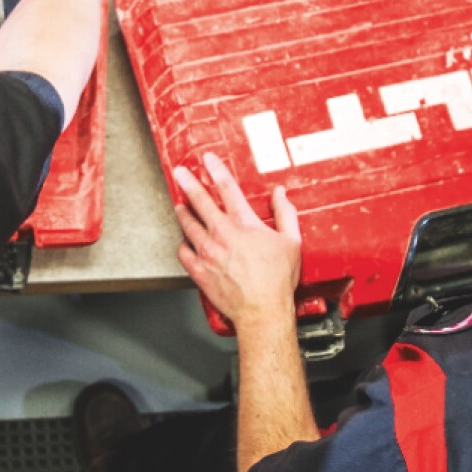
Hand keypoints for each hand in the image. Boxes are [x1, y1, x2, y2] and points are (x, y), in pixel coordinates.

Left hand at [174, 153, 301, 329]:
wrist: (262, 311)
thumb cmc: (277, 281)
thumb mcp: (292, 242)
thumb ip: (286, 214)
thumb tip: (281, 195)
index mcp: (244, 225)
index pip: (228, 189)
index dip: (217, 170)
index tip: (208, 160)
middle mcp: (222, 235)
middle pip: (200, 201)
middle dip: (188, 183)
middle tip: (180, 173)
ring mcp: (208, 252)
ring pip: (188, 225)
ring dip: (183, 212)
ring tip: (179, 205)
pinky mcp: (200, 270)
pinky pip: (184, 252)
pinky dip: (183, 245)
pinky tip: (185, 241)